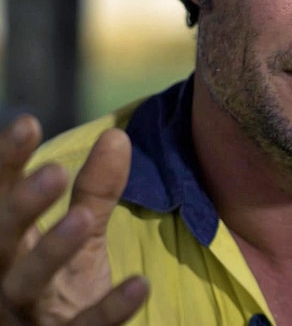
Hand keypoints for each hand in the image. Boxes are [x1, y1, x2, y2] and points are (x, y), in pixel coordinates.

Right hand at [0, 115, 148, 324]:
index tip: (27, 122)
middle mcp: (5, 277)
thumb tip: (116, 135)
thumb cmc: (60, 289)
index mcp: (8, 245)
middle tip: (54, 171)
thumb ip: (95, 190)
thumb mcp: (79, 233)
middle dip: (22, 206)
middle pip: (1, 239)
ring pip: (27, 284)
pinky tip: (140, 285)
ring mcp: (26, 315)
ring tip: (83, 218)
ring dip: (52, 250)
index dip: (6, 163)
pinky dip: (109, 310)